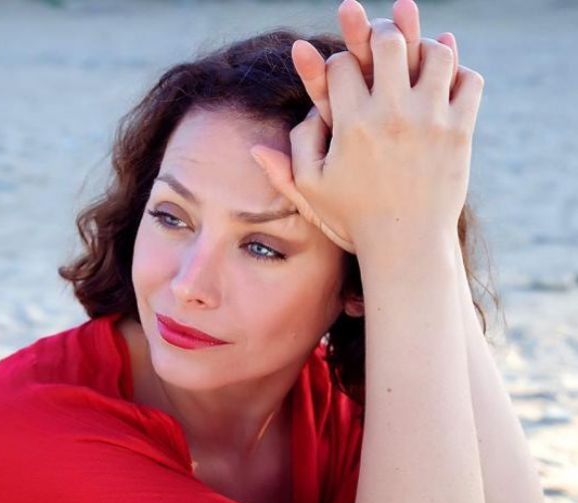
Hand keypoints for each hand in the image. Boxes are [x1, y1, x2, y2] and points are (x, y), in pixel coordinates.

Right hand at [250, 19, 483, 253]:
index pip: (341, 65)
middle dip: (379, 34)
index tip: (339, 76)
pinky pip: (469, 80)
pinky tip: (445, 79)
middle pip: (387, 42)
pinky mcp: (460, 131)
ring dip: (424, 47)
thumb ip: (284, 165)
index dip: (335, 64)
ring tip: (415, 56)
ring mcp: (430, 120)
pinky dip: (459, 72)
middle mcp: (391, 115)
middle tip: (379, 38)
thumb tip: (254, 147)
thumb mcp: (310, 193)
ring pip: (435, 53)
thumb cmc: (353, 219)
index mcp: (351, 126)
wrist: (407, 246)